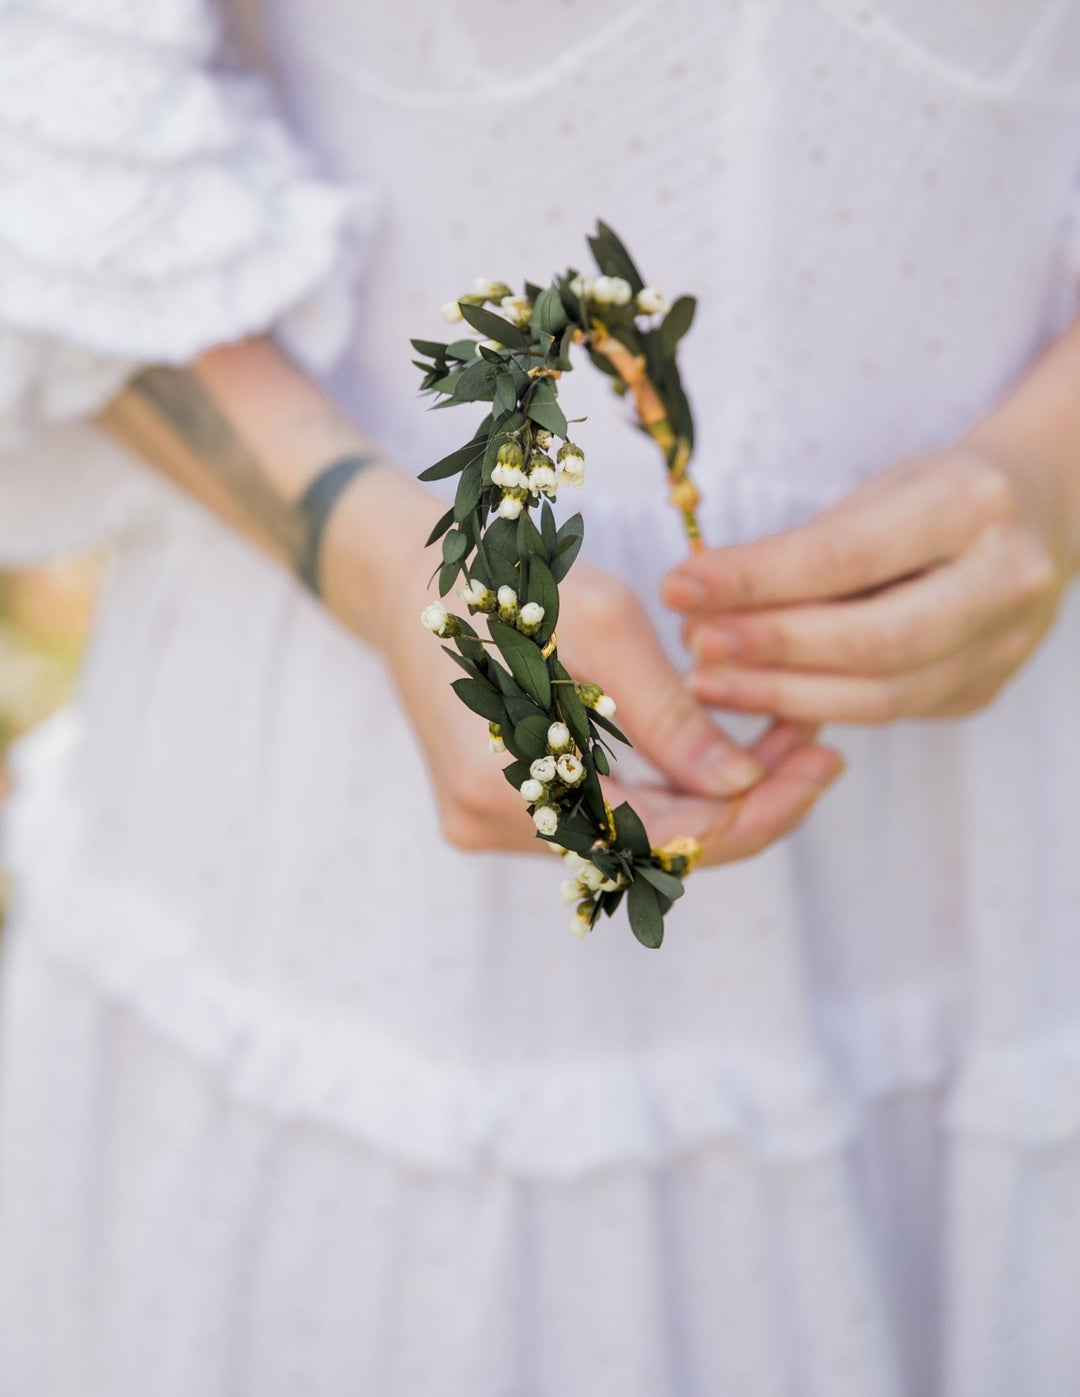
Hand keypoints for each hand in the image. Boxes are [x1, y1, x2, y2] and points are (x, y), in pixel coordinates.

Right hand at [332, 472, 843, 862]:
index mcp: (502, 785)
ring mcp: (488, 821)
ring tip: (776, 742)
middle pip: (647, 848)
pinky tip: (710, 750)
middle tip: (816, 752)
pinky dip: (662, 788)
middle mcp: (490, 823)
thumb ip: (667, 712)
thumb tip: (739, 784)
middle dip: (741, 804)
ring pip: (628, 836)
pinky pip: (599, 816)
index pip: (657, 837)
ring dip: (706, 798)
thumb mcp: (598, 622)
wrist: (407, 575)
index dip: (753, 810)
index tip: (822, 763)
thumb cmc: (500, 579)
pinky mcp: (495, 807)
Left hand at [663, 447, 1068, 723]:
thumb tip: (698, 601)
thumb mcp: (876, 494)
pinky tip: (758, 697)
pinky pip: (887, 713)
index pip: (843, 557)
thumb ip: (801, 549)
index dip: (753, 580)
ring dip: (779, 695)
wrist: (1036, 518)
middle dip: (768, 649)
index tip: (679, 587)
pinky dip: (815, 709)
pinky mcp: (982, 691)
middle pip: (870, 641)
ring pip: (880, 698)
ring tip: (707, 681)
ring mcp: (1003, 648)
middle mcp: (1003, 581)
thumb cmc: (931, 499)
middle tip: (694, 647)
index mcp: (970, 506)